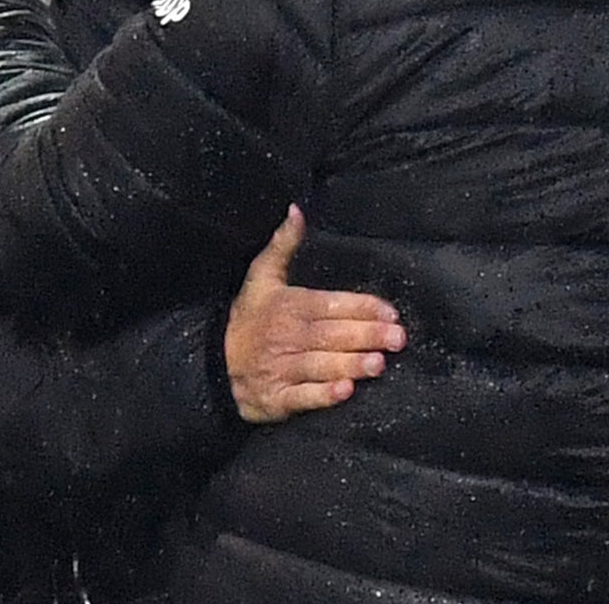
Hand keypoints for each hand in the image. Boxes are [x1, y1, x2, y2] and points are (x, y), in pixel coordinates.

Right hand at [225, 205, 405, 423]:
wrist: (211, 363)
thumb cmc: (248, 318)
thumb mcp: (261, 276)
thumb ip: (283, 244)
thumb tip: (296, 210)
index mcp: (290, 305)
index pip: (331, 304)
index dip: (363, 308)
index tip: (390, 312)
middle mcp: (288, 336)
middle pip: (332, 334)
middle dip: (367, 335)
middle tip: (397, 338)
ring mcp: (282, 368)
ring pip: (321, 365)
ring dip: (350, 364)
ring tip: (378, 364)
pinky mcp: (277, 398)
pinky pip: (302, 397)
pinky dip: (323, 396)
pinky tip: (344, 392)